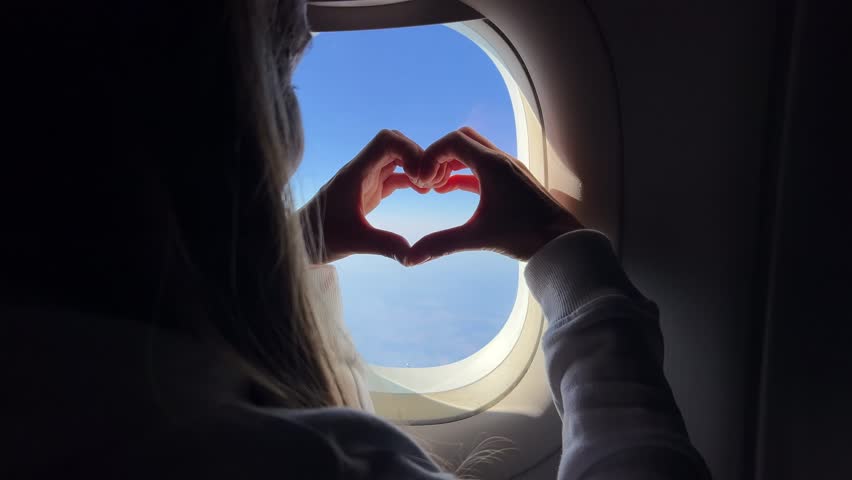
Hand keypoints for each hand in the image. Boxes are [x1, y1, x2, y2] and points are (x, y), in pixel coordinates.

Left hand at [299, 129, 427, 263]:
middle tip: (432, 180)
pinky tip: (424, 192)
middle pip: (396, 143)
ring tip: (432, 186)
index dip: (410, 149)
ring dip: (416, 166)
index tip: (422, 174)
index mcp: (356, 172)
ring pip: (397, 158)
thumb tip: (414, 255)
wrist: (300, 240)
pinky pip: (395, 175)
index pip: (386, 141)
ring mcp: (366, 179)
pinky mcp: (369, 191)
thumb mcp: (354, 242)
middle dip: (418, 156)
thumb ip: (384, 245)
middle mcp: (361, 170)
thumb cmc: (320, 237)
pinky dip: (411, 179)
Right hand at [406, 127, 582, 264]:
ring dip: (452, 163)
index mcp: (492, 165)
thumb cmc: (527, 236)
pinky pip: (482, 166)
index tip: (422, 179)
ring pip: (474, 151)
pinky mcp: (512, 180)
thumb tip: (410, 258)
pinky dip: (464, 173)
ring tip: (436, 188)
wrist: (563, 242)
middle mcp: (501, 160)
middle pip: (462, 139)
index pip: (453, 141)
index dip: (431, 155)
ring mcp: (509, 169)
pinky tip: (451, 190)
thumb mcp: (479, 238)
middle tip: (428, 181)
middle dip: (440, 155)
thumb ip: (442, 244)